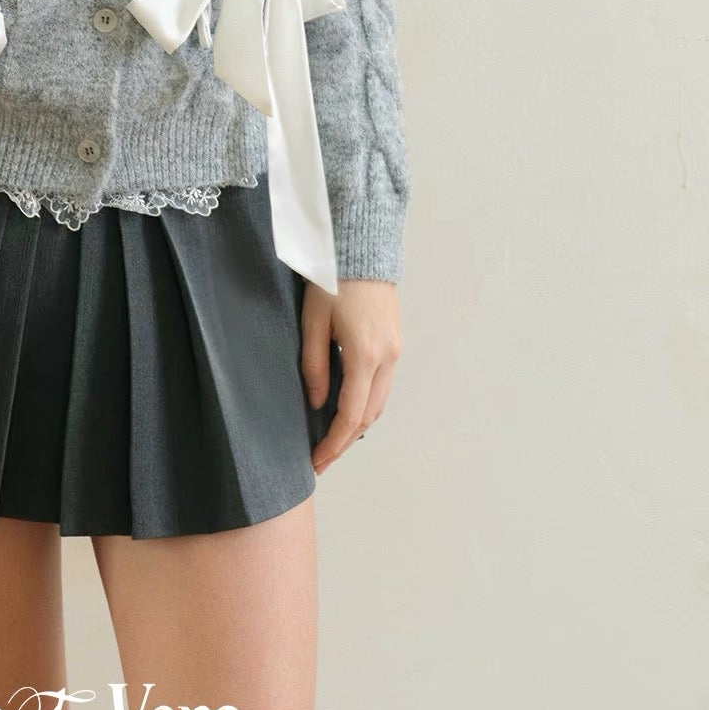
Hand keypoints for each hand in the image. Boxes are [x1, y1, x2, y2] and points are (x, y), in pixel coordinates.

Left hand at [301, 278, 401, 474]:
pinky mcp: (396, 342)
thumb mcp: (313, 322)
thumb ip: (314, 365)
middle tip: (321, 457)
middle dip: (345, 441)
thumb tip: (318, 404)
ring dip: (357, 423)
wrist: (361, 247)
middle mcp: (387, 358)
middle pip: (368, 415)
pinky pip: (383, 384)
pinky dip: (366, 403)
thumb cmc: (331, 279)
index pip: (350, 415)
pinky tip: (347, 407)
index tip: (317, 462)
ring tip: (331, 438)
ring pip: (379, 402)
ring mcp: (396, 351)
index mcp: (364, 355)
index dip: (334, 444)